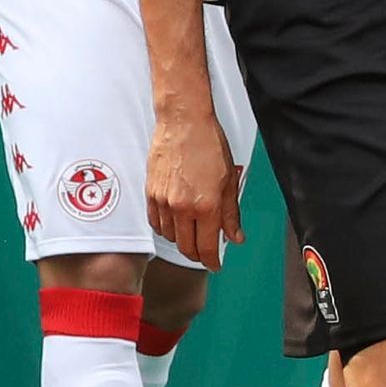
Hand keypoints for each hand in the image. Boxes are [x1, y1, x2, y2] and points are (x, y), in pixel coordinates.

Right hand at [146, 96, 237, 265]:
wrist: (183, 122)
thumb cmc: (208, 144)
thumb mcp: (229, 181)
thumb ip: (230, 213)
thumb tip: (235, 237)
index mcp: (206, 206)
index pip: (206, 247)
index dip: (212, 261)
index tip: (215, 264)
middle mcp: (182, 207)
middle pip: (186, 247)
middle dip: (197, 255)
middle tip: (205, 253)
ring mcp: (163, 201)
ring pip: (170, 236)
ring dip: (182, 240)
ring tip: (191, 232)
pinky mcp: (150, 193)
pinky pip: (155, 222)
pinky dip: (165, 228)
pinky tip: (175, 222)